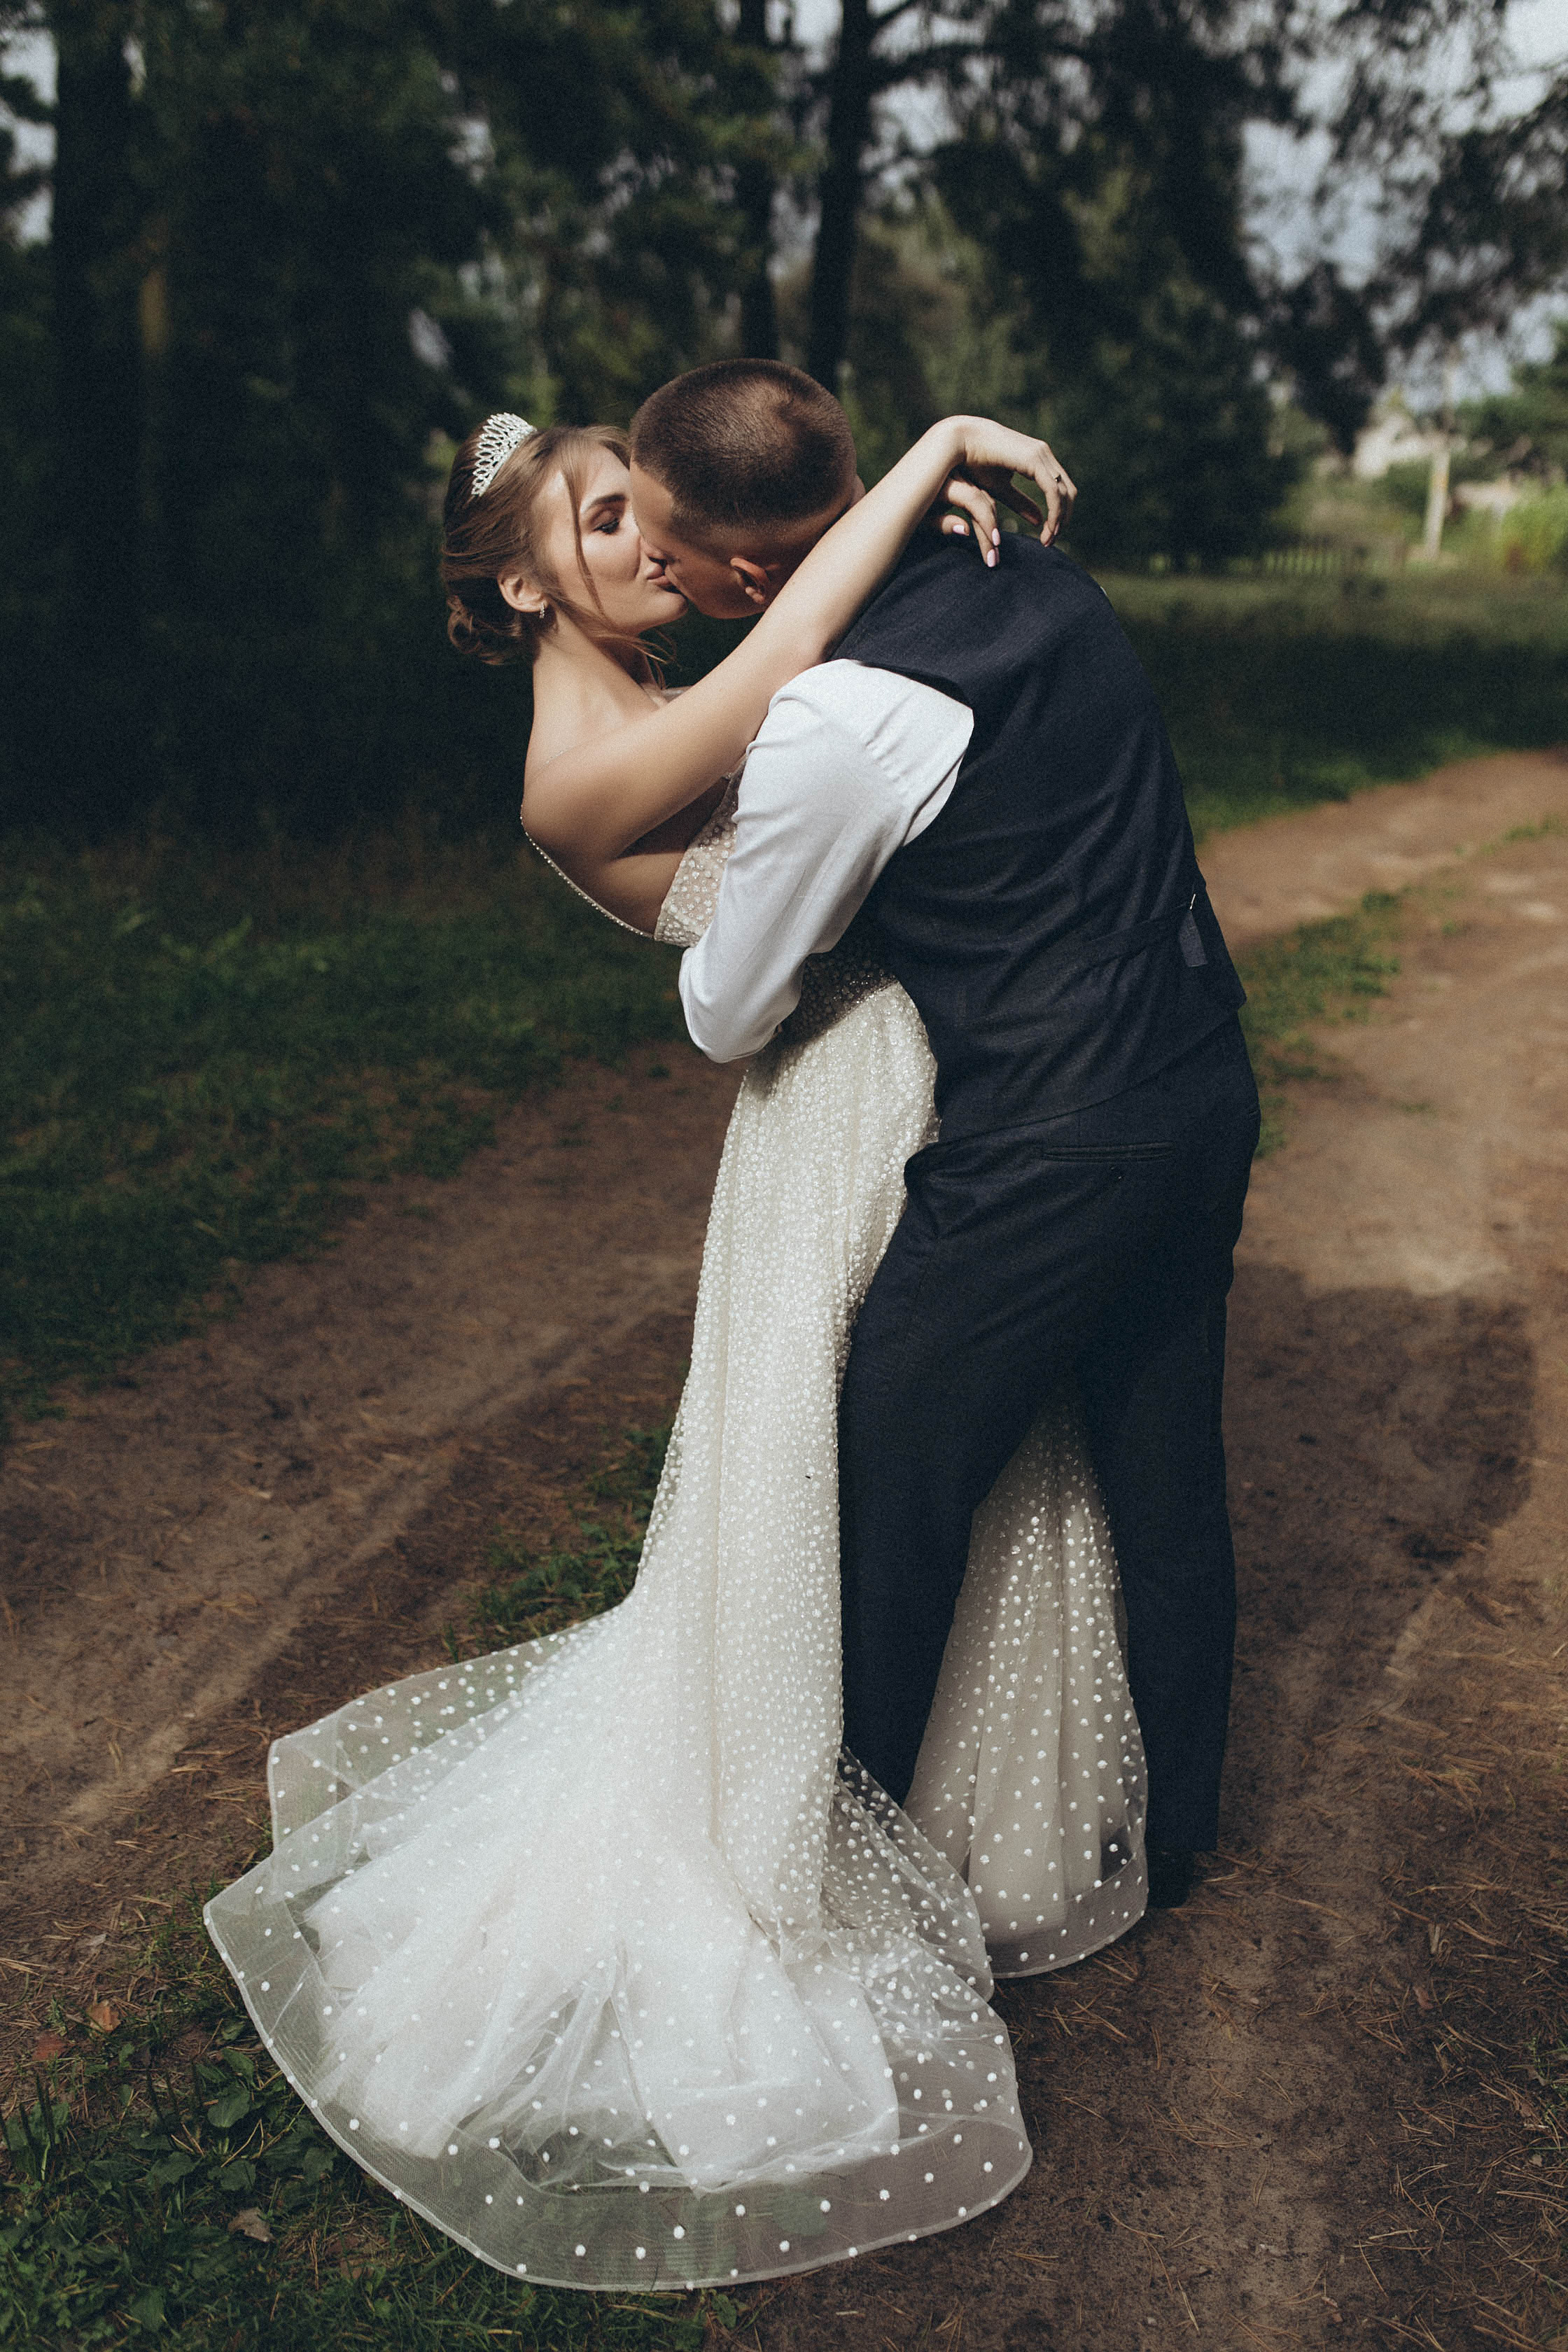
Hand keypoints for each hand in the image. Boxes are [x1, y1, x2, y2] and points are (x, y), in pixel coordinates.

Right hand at [933, 417, 1076, 560]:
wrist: (958, 442)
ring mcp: (1040, 454)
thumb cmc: (972, 463)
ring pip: (1064, 493)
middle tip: (1050, 542)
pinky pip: (1052, 491)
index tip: (1048, 535)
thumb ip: (1019, 502)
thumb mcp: (1000, 489)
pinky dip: (1054, 512)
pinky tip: (1046, 529)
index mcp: (1036, 458)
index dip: (1059, 514)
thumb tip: (1039, 519)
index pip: (1060, 488)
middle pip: (1068, 491)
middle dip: (1063, 519)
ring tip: (1047, 540)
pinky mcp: (1034, 459)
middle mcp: (1042, 454)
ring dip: (1059, 520)